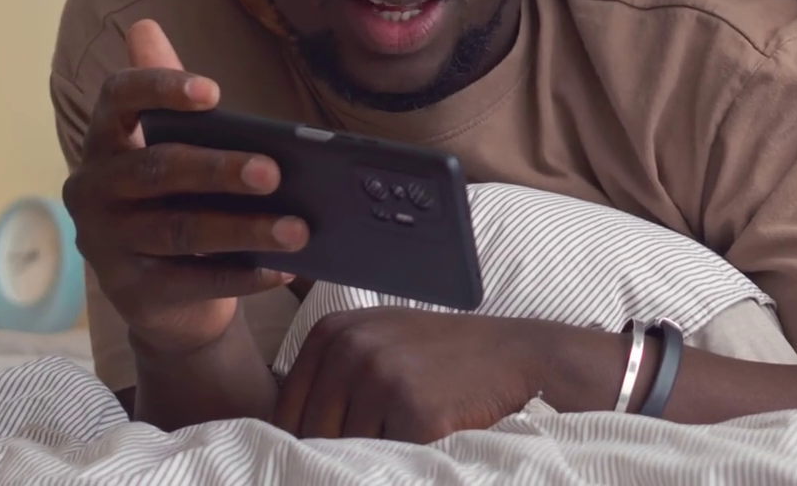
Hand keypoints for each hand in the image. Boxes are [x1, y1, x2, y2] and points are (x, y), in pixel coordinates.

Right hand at [61, 19, 309, 355]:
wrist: (161, 295)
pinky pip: (195, 281)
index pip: (117, 100)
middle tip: (274, 171)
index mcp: (103, 143)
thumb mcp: (168, 146)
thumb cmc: (171, 200)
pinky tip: (284, 267)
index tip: (212, 93)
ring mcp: (108, 246)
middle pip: (157, 171)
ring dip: (245, 229)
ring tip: (298, 228)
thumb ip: (165, 95)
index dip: (160, 89)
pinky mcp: (133, 294)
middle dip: (219, 170)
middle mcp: (94, 191)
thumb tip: (144, 25)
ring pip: (181, 230)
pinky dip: (243, 275)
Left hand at [275, 308, 562, 442]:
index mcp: (332, 332)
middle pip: (312, 438)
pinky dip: (405, 463)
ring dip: (374, 461)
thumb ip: (329, 377)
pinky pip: (387, 464)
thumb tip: (279, 438)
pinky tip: (430, 440)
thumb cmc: (443, 358)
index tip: (332, 450)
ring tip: (410, 434)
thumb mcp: (378, 344)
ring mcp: (382, 378)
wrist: (517, 355)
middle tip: (383, 442)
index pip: (286, 414)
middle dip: (338, 457)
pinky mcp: (415, 413)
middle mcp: (351, 349)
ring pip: (347, 455)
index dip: (304, 444)